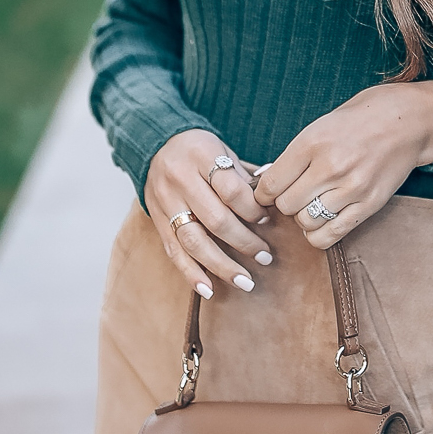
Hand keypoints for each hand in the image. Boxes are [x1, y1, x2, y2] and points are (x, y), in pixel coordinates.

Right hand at [143, 129, 272, 298]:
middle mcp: (180, 179)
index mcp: (201, 156)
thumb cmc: (199, 150)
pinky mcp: (157, 220)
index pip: (231, 190)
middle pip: (215, 218)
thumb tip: (276, 198)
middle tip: (265, 257)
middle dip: (244, 242)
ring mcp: (166, 202)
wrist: (155, 144)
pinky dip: (190, 272)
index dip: (253, 210)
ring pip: (194, 240)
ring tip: (244, 281)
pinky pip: (173, 251)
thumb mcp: (222, 150)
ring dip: (221, 265)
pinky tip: (208, 289)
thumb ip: (244, 175)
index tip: (268, 222)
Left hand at [252, 82, 432, 250]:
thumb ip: (296, 153)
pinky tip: (324, 219)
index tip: (267, 192)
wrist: (411, 119)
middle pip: (286, 206)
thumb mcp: (323, 123)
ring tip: (312, 204)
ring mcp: (351, 188)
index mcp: (313, 142)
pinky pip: (332, 234)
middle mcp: (330, 167)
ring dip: (304, 217)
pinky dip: (320, 233)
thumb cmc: (364, 115)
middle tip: (293, 194)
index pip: (271, 183)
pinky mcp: (369, 205)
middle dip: (285, 203)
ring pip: (307, 222)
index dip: (262, 193)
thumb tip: (267, 179)